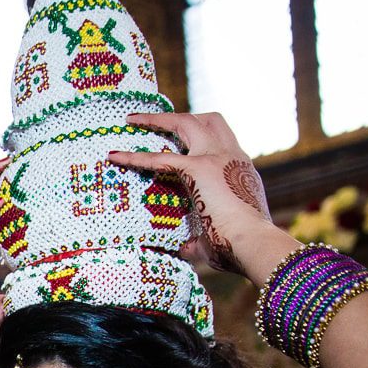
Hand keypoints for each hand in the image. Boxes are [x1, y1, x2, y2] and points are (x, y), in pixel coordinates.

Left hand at [110, 112, 286, 279]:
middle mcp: (230, 156)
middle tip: (151, 119)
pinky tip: (115, 156)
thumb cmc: (239, 247)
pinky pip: (159, 158)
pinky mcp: (198, 168)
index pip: (220, 142)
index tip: (181, 138)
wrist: (253, 242)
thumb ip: (196, 239)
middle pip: (209, 120)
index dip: (201, 136)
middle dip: (179, 117)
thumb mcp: (220, 235)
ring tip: (132, 120)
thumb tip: (181, 250)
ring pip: (187, 123)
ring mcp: (215, 158)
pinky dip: (135, 157)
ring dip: (158, 119)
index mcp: (239, 170)